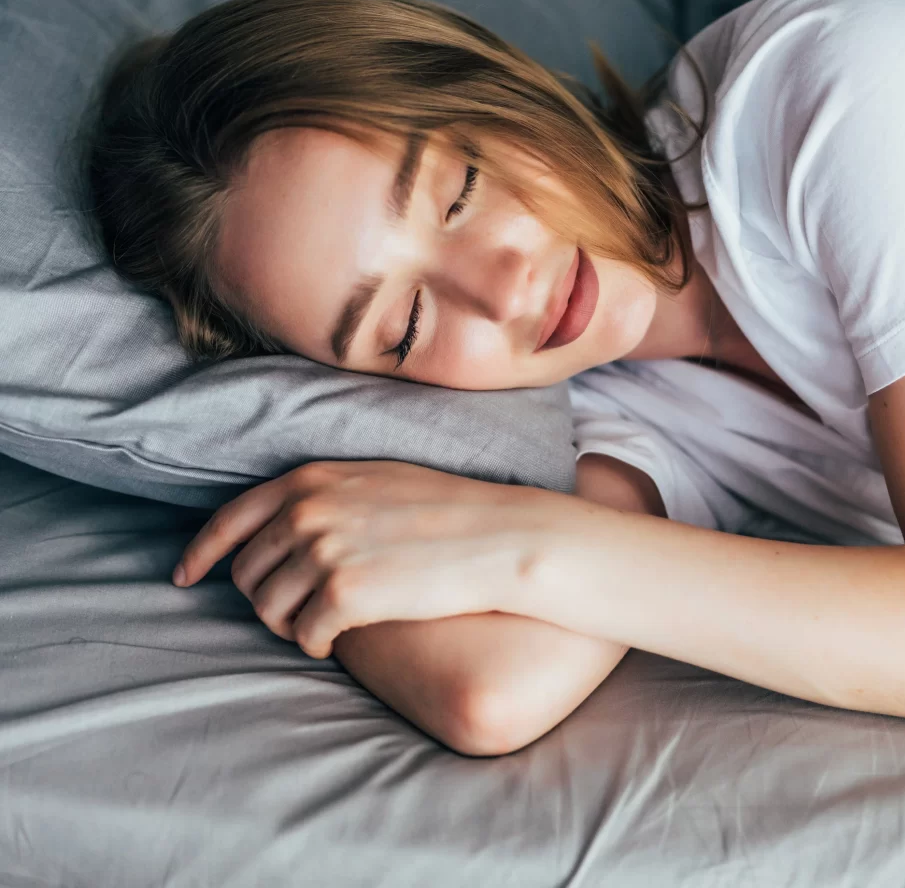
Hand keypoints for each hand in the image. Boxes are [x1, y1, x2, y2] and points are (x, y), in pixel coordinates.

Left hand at [173, 460, 587, 658]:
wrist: (499, 537)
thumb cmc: (447, 510)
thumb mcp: (374, 480)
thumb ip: (320, 495)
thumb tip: (280, 526)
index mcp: (310, 480)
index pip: (230, 518)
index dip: (201, 552)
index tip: (186, 577)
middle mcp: (306, 511)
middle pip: (246, 573)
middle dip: (264, 597)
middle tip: (300, 609)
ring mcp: (323, 551)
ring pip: (267, 610)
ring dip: (290, 624)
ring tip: (328, 621)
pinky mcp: (343, 595)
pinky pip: (302, 637)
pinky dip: (317, 643)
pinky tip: (345, 633)